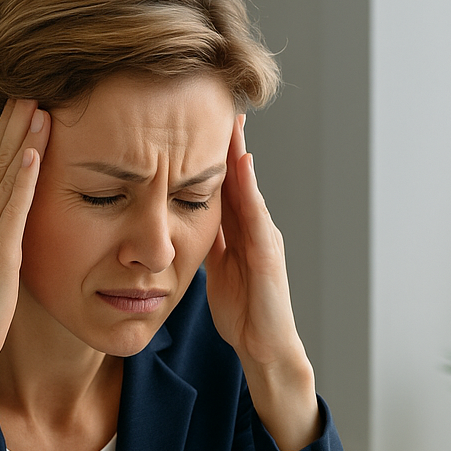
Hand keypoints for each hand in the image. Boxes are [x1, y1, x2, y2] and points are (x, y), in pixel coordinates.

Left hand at [206, 115, 320, 449]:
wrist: (265, 349)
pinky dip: (249, 188)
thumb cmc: (242, 312)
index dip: (210, 154)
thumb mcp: (214, 270)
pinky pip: (257, 215)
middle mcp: (255, 229)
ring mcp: (265, 239)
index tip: (196, 120)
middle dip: (228, 142)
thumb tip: (180, 221)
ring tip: (230, 121)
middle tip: (216, 101)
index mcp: (238, 232)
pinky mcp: (269, 255)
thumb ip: (206, 243)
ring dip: (240, 154)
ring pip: (250, 187)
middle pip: (238, 176)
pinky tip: (240, 164)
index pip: (222, 184)